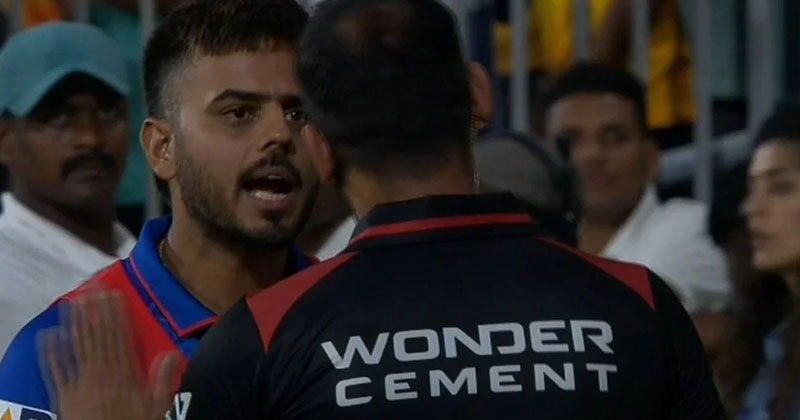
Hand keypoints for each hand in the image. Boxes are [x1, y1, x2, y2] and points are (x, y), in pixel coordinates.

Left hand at [38, 291, 178, 419]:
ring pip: (78, 348)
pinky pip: (57, 371)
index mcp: (124, 375)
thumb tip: (171, 354)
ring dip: (75, 325)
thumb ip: (162, 380)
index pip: (120, 338)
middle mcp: (101, 374)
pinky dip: (52, 352)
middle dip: (95, 313)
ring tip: (73, 303)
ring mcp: (81, 383)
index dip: (116, 315)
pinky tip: (49, 335)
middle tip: (93, 291)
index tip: (113, 296)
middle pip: (98, 337)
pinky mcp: (65, 395)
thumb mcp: (156, 407)